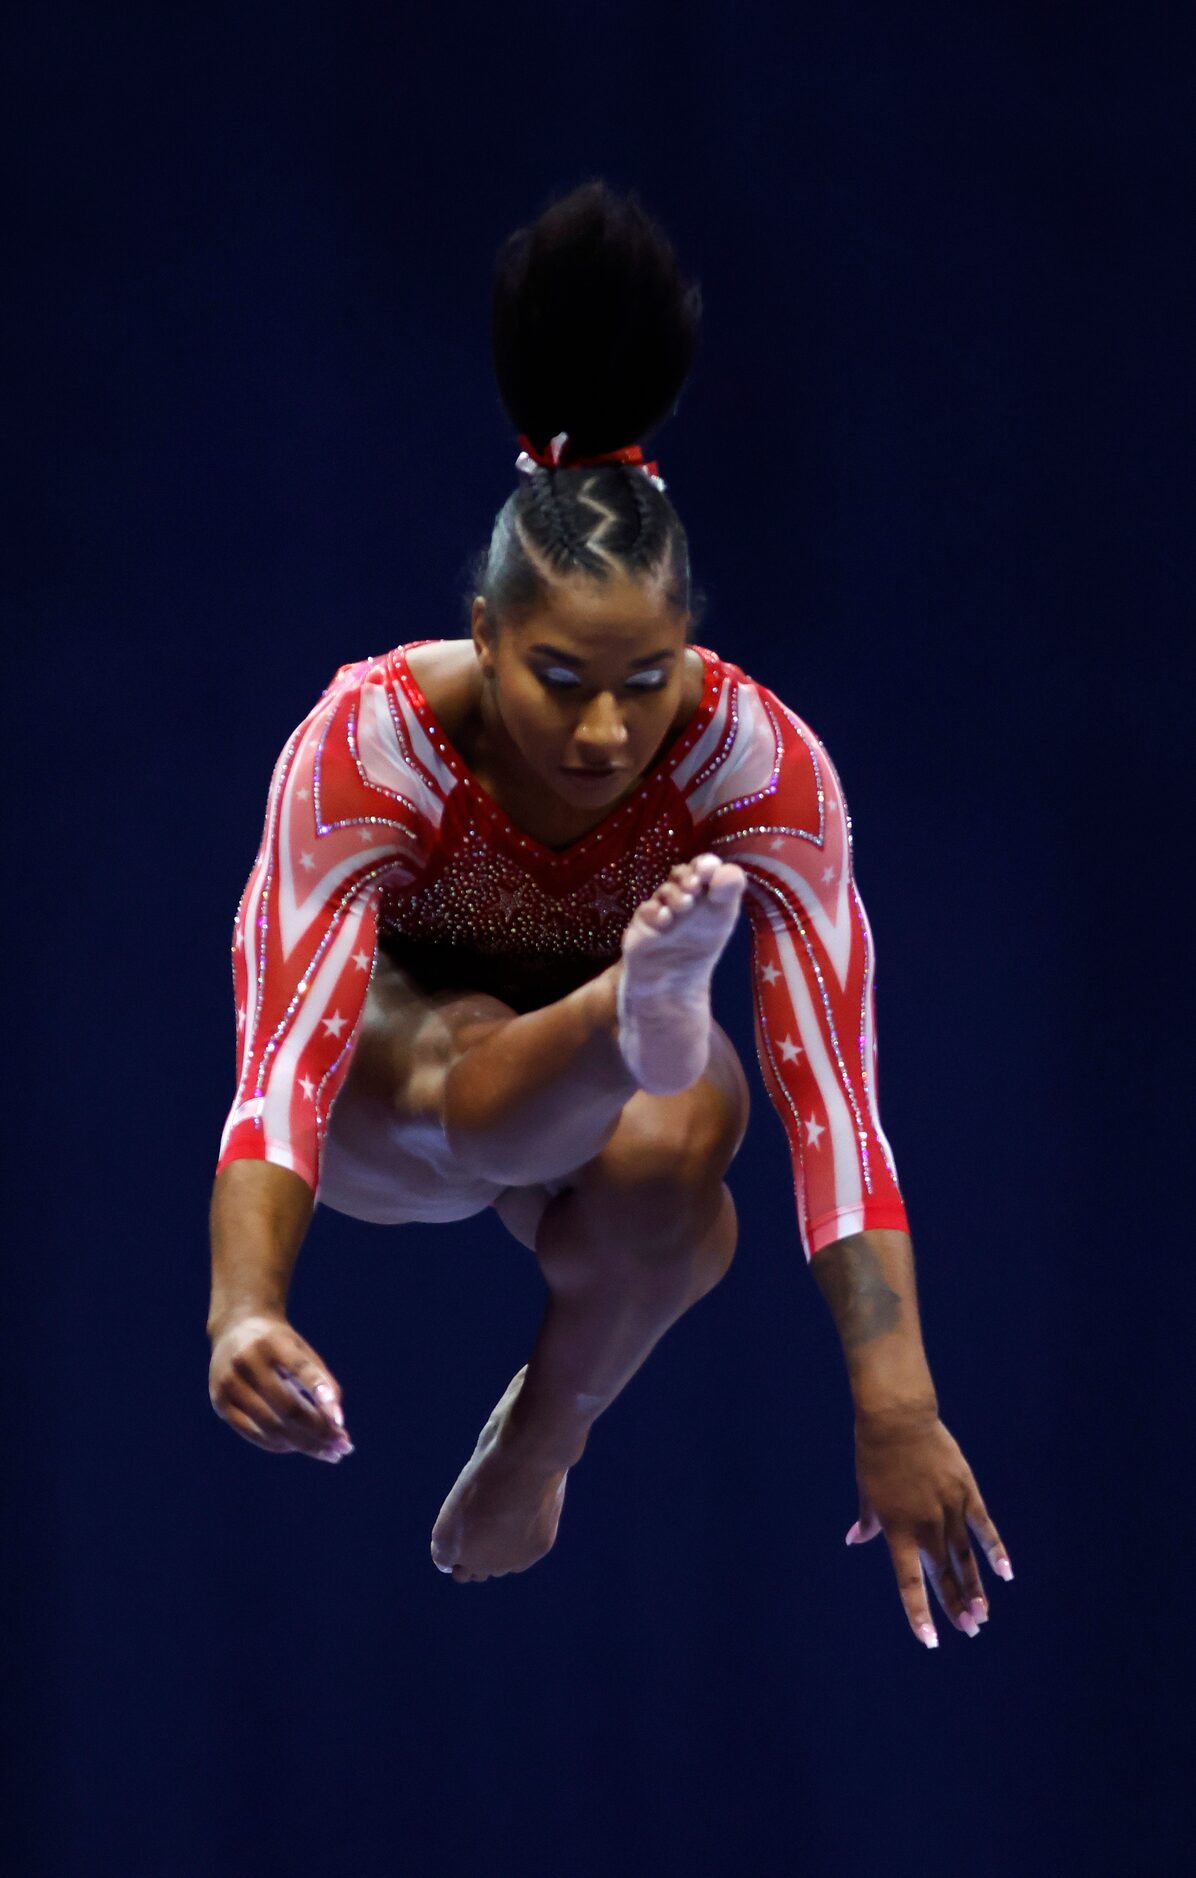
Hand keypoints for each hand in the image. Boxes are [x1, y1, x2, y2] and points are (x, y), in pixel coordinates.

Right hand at [208, 1311, 352, 1461]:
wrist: (235, 1328)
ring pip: (272, 1427)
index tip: (341, 1420)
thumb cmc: (278, 1344)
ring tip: (330, 1451)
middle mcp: (247, 1361)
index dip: (322, 1395)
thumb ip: (320, 1378)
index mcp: (272, 1342)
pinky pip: (254, 1434)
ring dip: (304, 1444)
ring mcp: (229, 1383)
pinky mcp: (219, 1402)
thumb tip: (336, 1421)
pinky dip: (280, 1445)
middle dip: (319, 1432)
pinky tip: (299, 1446)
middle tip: (343, 1446)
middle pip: (288, 1408)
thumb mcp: (300, 1349)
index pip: (301, 1370)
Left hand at [847, 1403, 1011, 1646]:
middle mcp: (925, 1525)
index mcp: (897, 1529)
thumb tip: (854, 1540)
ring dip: (975, 1587)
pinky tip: (1005, 1573)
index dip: (918, 1612)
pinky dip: (995, 1550)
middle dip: (956, 1604)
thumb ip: (867, 1522)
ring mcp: (949, 1509)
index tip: (931, 1640)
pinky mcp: (967, 1492)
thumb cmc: (875, 1456)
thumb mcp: (866, 1492)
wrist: (898, 1419)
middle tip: (970, 1630)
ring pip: (965, 1557)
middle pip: (943, 1574)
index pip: (909, 1581)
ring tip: (983, 1613)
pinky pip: (984, 1528)